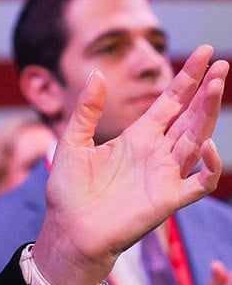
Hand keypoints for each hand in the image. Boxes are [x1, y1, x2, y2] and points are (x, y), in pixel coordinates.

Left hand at [34, 45, 227, 284]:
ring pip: (198, 139)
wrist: (67, 230)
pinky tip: (207, 144)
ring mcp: (165, 175)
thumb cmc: (69, 191)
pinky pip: (198, 182)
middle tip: (222, 64)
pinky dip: (209, 165)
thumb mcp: (73, 141)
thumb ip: (87, 109)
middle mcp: (157, 152)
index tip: (206, 53)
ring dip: (208, 114)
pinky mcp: (168, 199)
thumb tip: (96, 73)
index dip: (188, 78)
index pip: (171, 102)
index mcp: (137, 136)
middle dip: (207, 90)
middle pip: (190, 116)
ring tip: (216, 86)